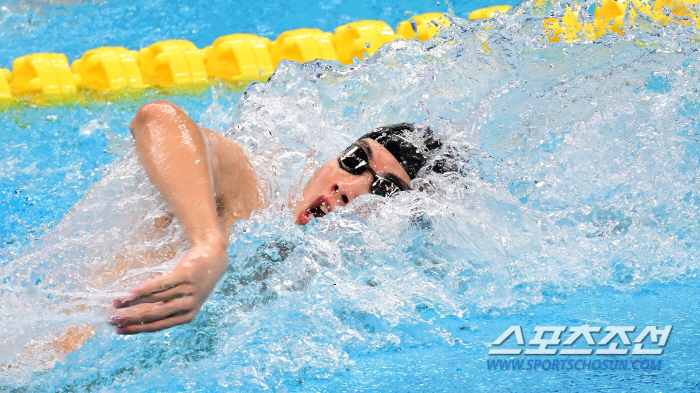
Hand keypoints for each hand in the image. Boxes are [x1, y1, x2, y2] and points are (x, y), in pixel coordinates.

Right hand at [110, 239, 227, 333]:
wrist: (213, 257)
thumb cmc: (193, 282)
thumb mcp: (182, 299)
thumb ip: (164, 308)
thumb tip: (135, 318)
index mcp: (186, 316)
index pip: (157, 326)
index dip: (136, 329)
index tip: (118, 331)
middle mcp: (187, 306)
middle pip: (154, 315)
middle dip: (131, 319)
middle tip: (112, 319)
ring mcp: (187, 290)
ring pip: (155, 299)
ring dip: (132, 302)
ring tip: (116, 303)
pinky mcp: (185, 275)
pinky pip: (161, 284)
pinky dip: (146, 290)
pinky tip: (132, 293)